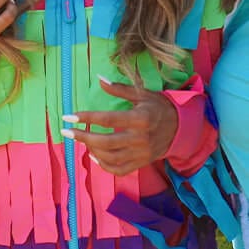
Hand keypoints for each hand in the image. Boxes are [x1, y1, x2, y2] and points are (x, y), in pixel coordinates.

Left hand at [60, 76, 178, 173]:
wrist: (182, 127)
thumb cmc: (159, 107)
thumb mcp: (142, 94)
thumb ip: (119, 88)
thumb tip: (98, 78)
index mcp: (140, 119)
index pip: (107, 120)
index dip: (86, 118)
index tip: (68, 116)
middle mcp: (141, 138)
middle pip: (106, 142)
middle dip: (82, 137)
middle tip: (66, 132)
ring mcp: (142, 153)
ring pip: (111, 158)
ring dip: (91, 150)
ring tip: (81, 140)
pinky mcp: (142, 162)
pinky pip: (120, 169)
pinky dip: (104, 166)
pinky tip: (93, 156)